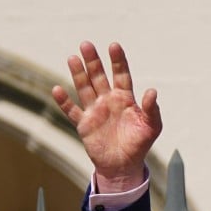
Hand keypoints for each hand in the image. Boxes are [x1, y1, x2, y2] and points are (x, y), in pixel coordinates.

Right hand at [52, 41, 162, 191]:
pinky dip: (64, 102)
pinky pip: (72, 111)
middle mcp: (108, 100)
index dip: (118, 61)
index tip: (113, 46)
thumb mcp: (152, 127)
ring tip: (72, 58)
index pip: (121, 75)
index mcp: (125, 98)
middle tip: (86, 45)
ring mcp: (95, 111)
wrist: (124, 165)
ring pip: (84, 88)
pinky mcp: (84, 124)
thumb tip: (152, 91)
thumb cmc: (140, 144)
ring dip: (78, 74)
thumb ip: (152, 109)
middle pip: (99, 77)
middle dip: (93, 62)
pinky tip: (57, 89)